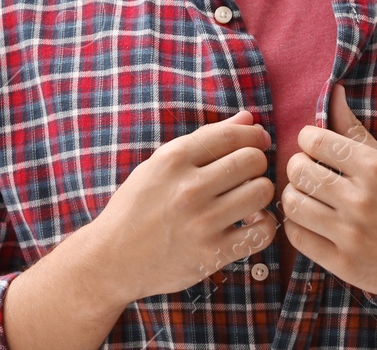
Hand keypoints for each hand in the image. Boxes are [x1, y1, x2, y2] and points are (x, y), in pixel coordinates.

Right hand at [88, 109, 276, 301]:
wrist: (112, 259)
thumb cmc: (137, 207)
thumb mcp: (161, 164)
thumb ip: (205, 139)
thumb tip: (248, 119)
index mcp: (173, 159)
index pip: (231, 135)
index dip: (253, 135)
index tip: (257, 141)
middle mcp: (188, 188)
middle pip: (252, 160)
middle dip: (256, 162)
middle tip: (247, 173)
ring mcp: (202, 222)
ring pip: (261, 191)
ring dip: (261, 192)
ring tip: (248, 197)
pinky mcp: (212, 254)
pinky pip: (262, 231)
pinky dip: (264, 224)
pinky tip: (250, 222)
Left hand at [280, 84, 376, 302]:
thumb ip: (356, 131)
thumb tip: (334, 93)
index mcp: (375, 168)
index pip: (315, 141)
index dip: (307, 140)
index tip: (314, 147)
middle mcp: (361, 199)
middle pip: (298, 170)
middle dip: (298, 166)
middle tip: (308, 171)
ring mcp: (350, 234)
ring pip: (291, 203)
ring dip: (293, 196)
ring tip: (306, 196)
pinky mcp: (342, 263)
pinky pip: (297, 236)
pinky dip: (296, 225)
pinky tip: (309, 221)